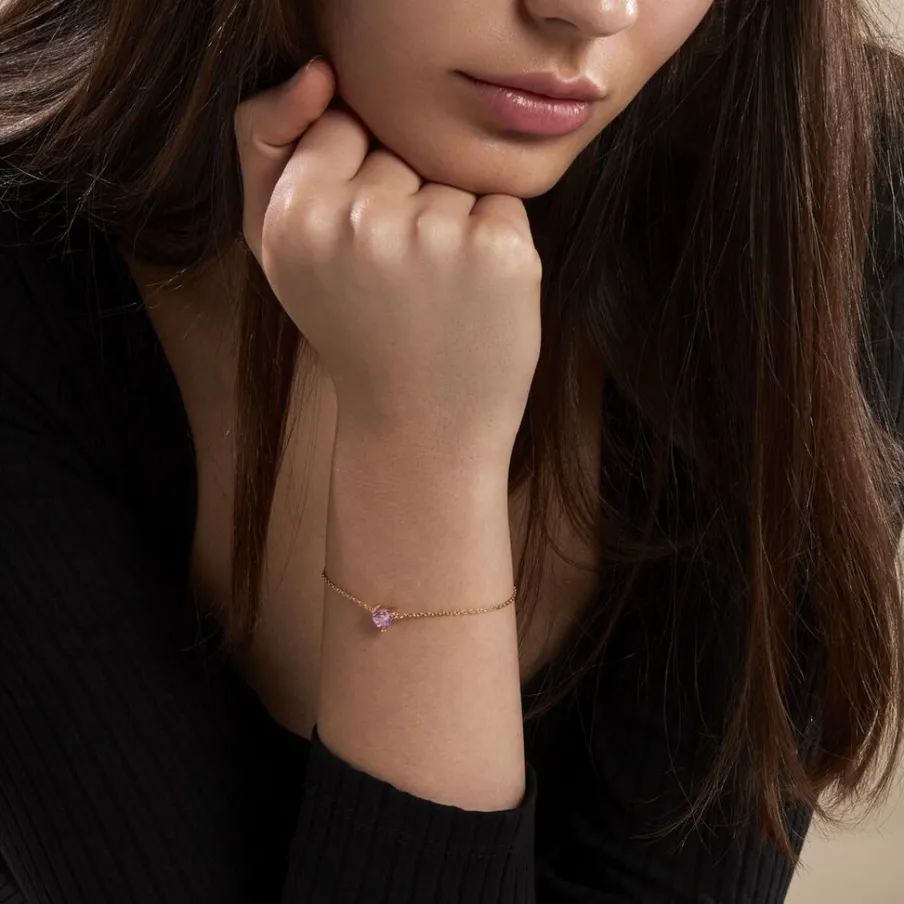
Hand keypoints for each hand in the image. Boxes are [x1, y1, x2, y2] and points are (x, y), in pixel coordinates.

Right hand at [234, 59, 542, 465]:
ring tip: (434, 297)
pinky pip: (501, 203)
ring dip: (451, 224)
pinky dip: (494, 243)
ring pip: (452, 175)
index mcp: (295, 216)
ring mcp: (436, 235)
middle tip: (395, 284)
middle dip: (403, 200)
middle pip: (400, 146)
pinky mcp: (501, 251)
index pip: (338, 124)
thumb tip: (318, 70)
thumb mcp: (280, 248)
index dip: (355, 183)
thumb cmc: (353, 331)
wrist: (419, 428)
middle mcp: (362, 221)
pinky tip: (472, 297)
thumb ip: (266, 146)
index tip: (357, 250)